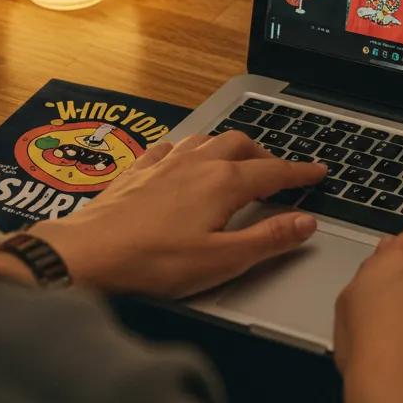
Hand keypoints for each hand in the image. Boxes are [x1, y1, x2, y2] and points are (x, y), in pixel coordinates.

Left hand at [29, 131, 325, 295]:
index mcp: (222, 184)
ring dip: (230, 146)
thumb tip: (305, 222)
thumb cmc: (151, 262)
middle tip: (280, 171)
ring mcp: (163, 163)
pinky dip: (190, 149)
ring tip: (238, 161)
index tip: (318, 171)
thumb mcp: (222, 259)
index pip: (273, 171)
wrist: (85, 255)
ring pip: (207, 139)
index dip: (300, 172)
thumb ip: (268, 239)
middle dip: (266, 154)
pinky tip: (184, 159)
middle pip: (242, 145)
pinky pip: (171, 146)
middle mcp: (196, 164)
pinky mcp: (137, 170)